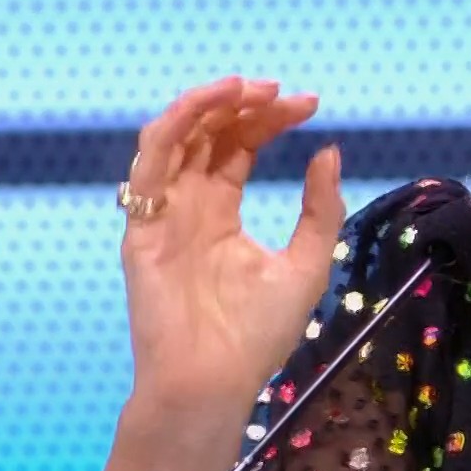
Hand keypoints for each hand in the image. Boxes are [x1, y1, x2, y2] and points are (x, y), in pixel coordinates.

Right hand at [119, 75, 344, 421]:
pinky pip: (149, 164)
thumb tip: (329, 151)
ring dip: (207, 104)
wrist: (214, 383)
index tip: (310, 104)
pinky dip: (175, 125)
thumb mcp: (307, 264)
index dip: (270, 119)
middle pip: (209, 133)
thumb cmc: (256, 337)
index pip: (240, 146)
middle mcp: (188, 205)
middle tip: (282, 93)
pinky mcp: (141, 227)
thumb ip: (320, 210)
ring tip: (246, 88)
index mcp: (221, 212)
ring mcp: (162, 214)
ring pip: (174, 136)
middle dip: (244, 104)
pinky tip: (210, 105)